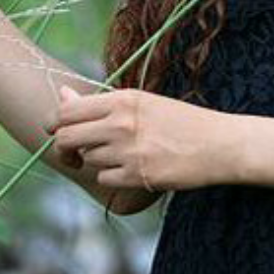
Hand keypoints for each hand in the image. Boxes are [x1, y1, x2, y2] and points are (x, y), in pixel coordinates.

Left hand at [46, 85, 235, 192]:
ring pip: (88, 158)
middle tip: (73, 154)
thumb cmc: (181, 120)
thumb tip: (62, 94)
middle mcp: (121, 123)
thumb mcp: (143, 102)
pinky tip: (133, 167)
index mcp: (123, 99)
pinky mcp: (136, 176)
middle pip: (67, 138)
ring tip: (122, 153)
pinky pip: (105, 179)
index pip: (68, 111)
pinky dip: (113, 176)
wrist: (219, 144)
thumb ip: (101, 102)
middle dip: (64, 148)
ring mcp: (128, 151)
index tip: (55, 130)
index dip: (54, 123)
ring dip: (96, 159)